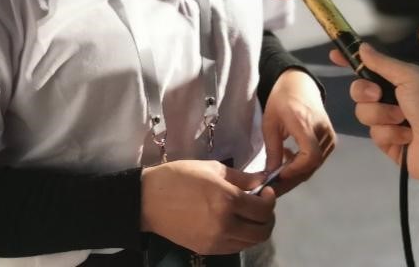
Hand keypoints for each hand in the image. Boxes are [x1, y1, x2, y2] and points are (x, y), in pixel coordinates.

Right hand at [140, 160, 275, 254]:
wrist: (148, 200)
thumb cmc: (179, 177)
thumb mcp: (212, 168)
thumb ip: (241, 177)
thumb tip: (263, 181)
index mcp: (227, 200)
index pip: (263, 209)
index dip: (270, 200)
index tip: (265, 191)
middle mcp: (225, 224)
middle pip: (262, 232)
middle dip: (267, 218)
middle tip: (261, 205)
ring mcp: (215, 241)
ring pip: (250, 243)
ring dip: (255, 229)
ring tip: (247, 215)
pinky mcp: (206, 250)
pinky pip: (234, 248)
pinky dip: (241, 237)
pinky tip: (234, 223)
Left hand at [260, 68, 335, 193]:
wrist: (300, 85)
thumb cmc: (281, 100)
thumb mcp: (270, 123)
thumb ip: (272, 150)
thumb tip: (271, 176)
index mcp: (305, 122)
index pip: (311, 155)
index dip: (296, 169)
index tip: (279, 174)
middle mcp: (322, 130)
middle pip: (313, 164)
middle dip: (293, 178)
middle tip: (274, 186)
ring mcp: (329, 135)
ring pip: (316, 164)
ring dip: (297, 173)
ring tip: (278, 172)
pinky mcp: (330, 139)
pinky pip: (318, 158)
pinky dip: (303, 165)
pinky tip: (289, 159)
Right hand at [328, 42, 418, 180]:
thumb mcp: (409, 76)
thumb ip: (382, 63)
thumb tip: (363, 47)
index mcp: (398, 80)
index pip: (369, 69)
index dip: (351, 62)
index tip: (334, 56)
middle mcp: (392, 99)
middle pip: (359, 92)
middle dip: (365, 93)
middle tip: (379, 94)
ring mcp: (390, 122)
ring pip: (364, 114)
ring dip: (382, 115)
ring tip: (403, 120)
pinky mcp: (389, 144)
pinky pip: (376, 135)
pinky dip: (390, 135)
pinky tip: (406, 137)